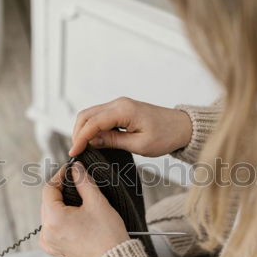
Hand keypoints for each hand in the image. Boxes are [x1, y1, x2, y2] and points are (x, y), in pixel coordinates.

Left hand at [40, 161, 129, 256]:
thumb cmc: (108, 235)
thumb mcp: (97, 202)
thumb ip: (83, 181)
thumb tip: (76, 168)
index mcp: (54, 219)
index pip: (49, 189)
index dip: (60, 176)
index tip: (70, 170)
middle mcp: (47, 232)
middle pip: (47, 202)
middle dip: (60, 191)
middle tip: (76, 183)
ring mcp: (49, 243)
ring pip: (49, 215)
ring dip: (60, 205)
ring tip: (77, 201)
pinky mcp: (55, 250)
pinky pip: (51, 229)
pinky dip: (59, 220)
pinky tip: (72, 217)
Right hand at [69, 97, 191, 157]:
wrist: (182, 127)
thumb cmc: (166, 135)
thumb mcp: (139, 145)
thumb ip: (113, 141)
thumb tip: (91, 141)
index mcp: (123, 110)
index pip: (92, 123)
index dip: (80, 138)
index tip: (74, 152)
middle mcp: (119, 103)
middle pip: (87, 115)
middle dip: (78, 133)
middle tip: (76, 152)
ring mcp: (119, 105)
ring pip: (91, 114)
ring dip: (83, 130)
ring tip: (82, 148)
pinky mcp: (121, 110)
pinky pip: (100, 116)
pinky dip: (92, 127)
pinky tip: (92, 140)